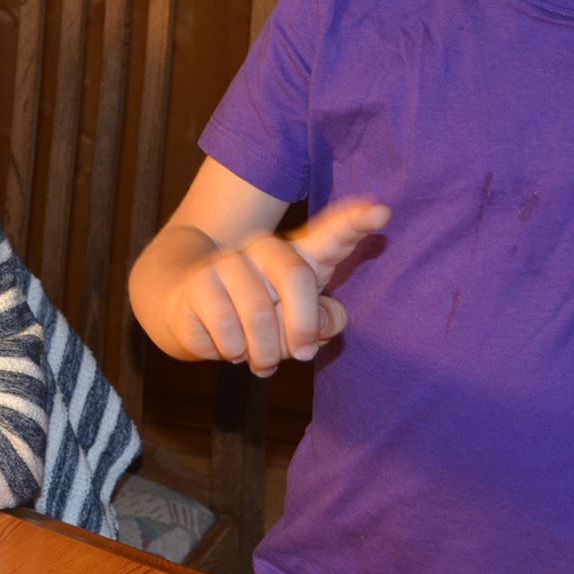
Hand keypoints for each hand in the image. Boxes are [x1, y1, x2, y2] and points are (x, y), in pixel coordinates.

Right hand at [162, 198, 388, 375]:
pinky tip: (230, 347)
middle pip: (297, 276)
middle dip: (301, 325)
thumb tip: (326, 320)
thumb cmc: (258, 318)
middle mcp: (265, 250)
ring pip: (261, 314)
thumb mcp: (297, 326)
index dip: (356, 223)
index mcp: (299, 257)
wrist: (191, 313)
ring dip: (264, 352)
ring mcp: (230, 262)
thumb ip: (323, 322)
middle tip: (300, 354)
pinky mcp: (200, 282)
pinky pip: (228, 329)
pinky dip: (234, 350)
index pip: (332, 236)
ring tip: (260, 360)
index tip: (383, 212)